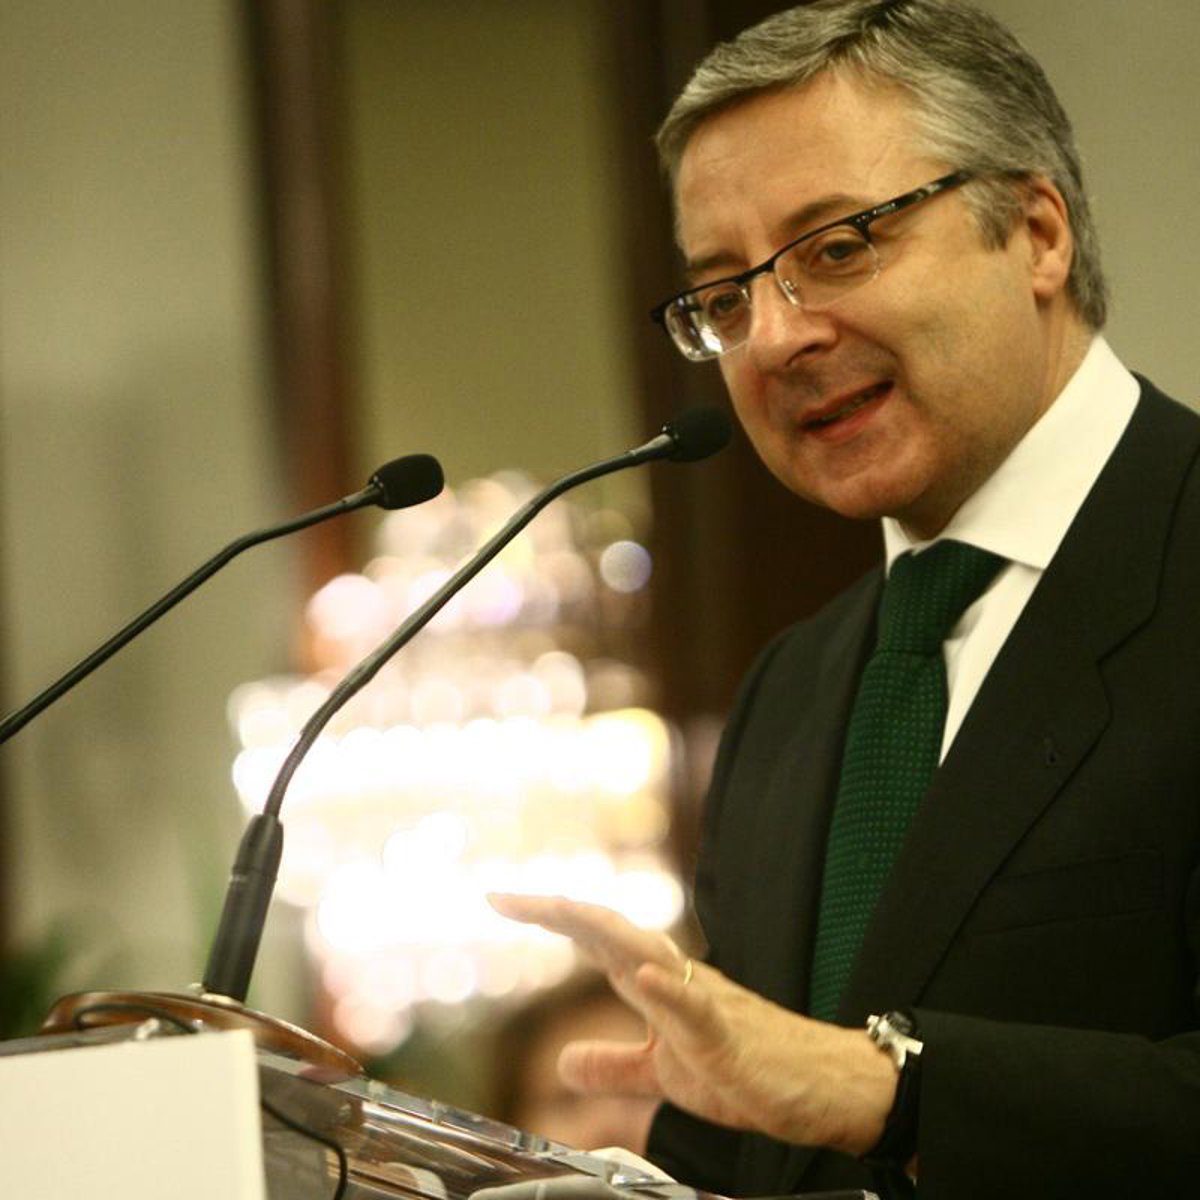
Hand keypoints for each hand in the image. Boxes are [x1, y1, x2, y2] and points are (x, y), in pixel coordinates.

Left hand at [487, 893, 896, 1156]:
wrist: (818, 1087)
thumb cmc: (749, 1068)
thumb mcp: (663, 1074)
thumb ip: (615, 1063)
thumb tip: (562, 1063)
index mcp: (657, 984)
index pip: (594, 939)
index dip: (550, 917)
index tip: (501, 900)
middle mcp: (674, 979)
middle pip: (610, 931)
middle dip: (558, 911)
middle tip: (504, 896)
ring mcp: (702, 1003)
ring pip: (647, 955)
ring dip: (602, 930)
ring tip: (558, 908)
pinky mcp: (728, 1037)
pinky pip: (697, 1010)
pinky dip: (670, 991)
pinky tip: (645, 977)